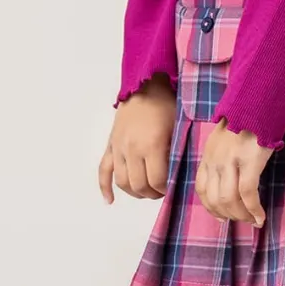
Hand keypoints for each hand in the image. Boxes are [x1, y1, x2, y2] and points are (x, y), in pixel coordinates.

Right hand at [100, 76, 175, 203]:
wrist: (145, 84)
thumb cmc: (166, 104)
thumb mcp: (179, 127)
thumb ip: (178, 152)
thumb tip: (181, 175)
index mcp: (152, 144)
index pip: (158, 180)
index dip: (166, 189)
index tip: (172, 187)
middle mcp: (132, 148)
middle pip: (139, 185)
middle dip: (152, 193)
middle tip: (161, 190)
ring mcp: (118, 148)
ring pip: (122, 182)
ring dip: (134, 192)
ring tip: (145, 191)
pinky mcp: (110, 145)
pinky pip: (103, 170)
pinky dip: (105, 187)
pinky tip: (110, 200)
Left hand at [197, 118, 273, 228]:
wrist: (259, 102)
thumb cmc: (247, 120)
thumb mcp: (225, 138)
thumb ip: (222, 156)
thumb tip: (228, 178)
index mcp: (208, 155)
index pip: (202, 188)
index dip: (210, 208)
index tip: (222, 217)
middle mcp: (215, 160)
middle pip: (214, 199)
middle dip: (228, 215)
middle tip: (241, 221)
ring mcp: (231, 161)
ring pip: (229, 200)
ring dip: (241, 215)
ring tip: (252, 220)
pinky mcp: (249, 162)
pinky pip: (248, 194)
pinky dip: (253, 210)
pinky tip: (260, 216)